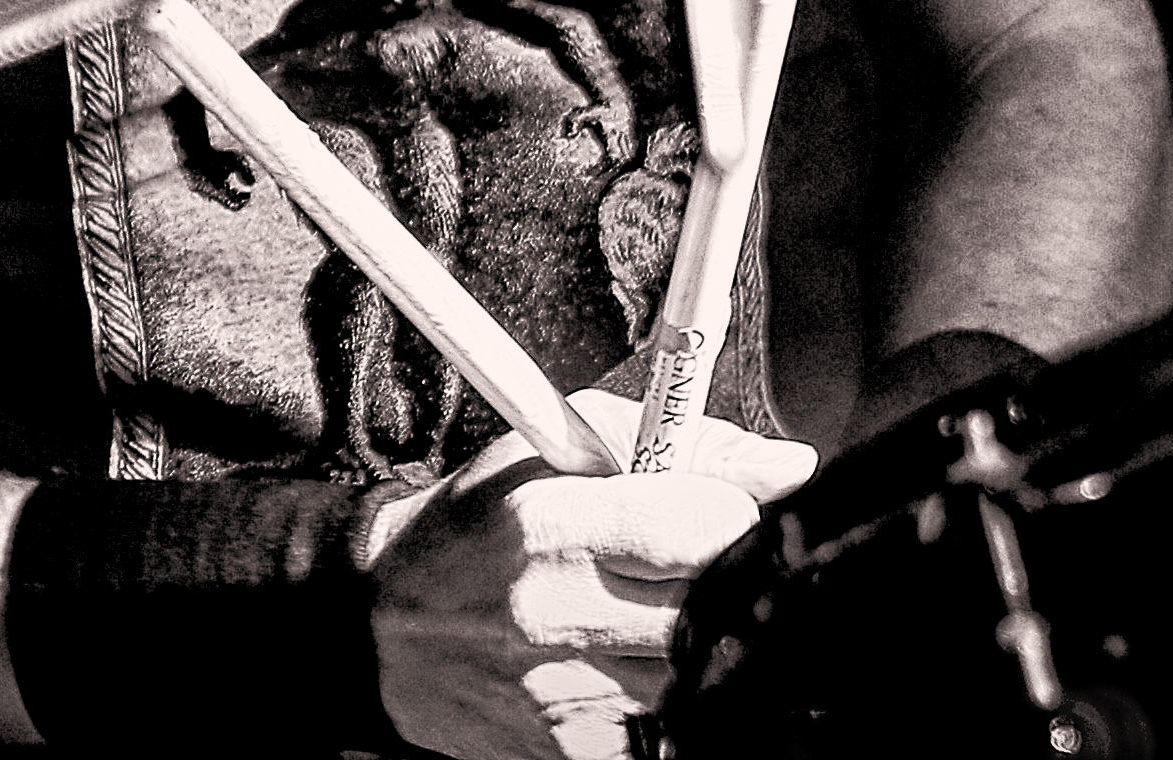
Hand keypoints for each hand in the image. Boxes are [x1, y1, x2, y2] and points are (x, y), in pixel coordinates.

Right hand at [358, 388, 811, 759]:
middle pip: (710, 608)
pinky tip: (639, 663)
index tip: (726, 510)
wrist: (386, 628)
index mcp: (551, 528)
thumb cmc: (476, 524)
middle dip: (724, 580)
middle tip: (701, 563)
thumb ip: (678, 443)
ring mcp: (565, 698)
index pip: (701, 526)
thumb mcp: (555, 449)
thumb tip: (786, 467)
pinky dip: (670, 696)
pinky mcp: (567, 754)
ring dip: (698, 641)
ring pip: (698, 676)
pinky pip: (665, 731)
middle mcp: (556, 617)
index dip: (735, 514)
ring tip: (655, 611)